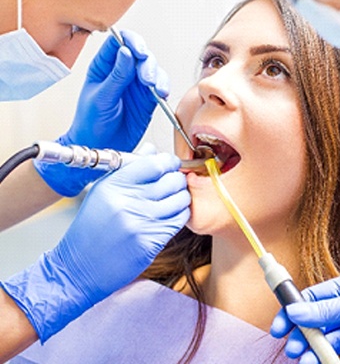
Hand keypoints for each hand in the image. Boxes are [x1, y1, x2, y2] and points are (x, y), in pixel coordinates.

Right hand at [1, 149, 189, 340]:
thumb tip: (152, 150)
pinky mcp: (150, 242)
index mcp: (114, 185)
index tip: (170, 164)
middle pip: (172, 180)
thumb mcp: (102, 191)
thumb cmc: (90, 228)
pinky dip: (180, 215)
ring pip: (180, 199)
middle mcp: (128, 202)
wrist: (79, 268)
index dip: (168, 161)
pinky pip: (179, 220)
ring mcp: (141, 223)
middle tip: (174, 182)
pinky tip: (171, 215)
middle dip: (178, 178)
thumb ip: (129, 168)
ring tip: (173, 199)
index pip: (154, 163)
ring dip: (181, 197)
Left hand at [35, 29, 168, 195]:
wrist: (99, 148)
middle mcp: (122, 72)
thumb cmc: (90, 123)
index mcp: (104, 66)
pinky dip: (164, 87)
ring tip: (155, 89)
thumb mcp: (100, 98)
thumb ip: (116, 76)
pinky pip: (160, 86)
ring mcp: (136, 84)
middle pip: (140, 54)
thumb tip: (125, 52)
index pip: (118, 42)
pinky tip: (161, 94)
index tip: (138, 51)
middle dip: (147, 63)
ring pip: (153, 68)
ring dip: (157, 75)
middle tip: (147, 78)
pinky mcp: (148, 98)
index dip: (131, 41)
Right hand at [271, 268, 339, 363]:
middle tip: (294, 350)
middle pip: (317, 325)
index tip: (278, 328)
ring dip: (316, 354)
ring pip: (328, 345)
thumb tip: (295, 311)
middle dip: (302, 337)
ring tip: (308, 363)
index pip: (313, 299)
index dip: (293, 312)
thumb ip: (331, 308)